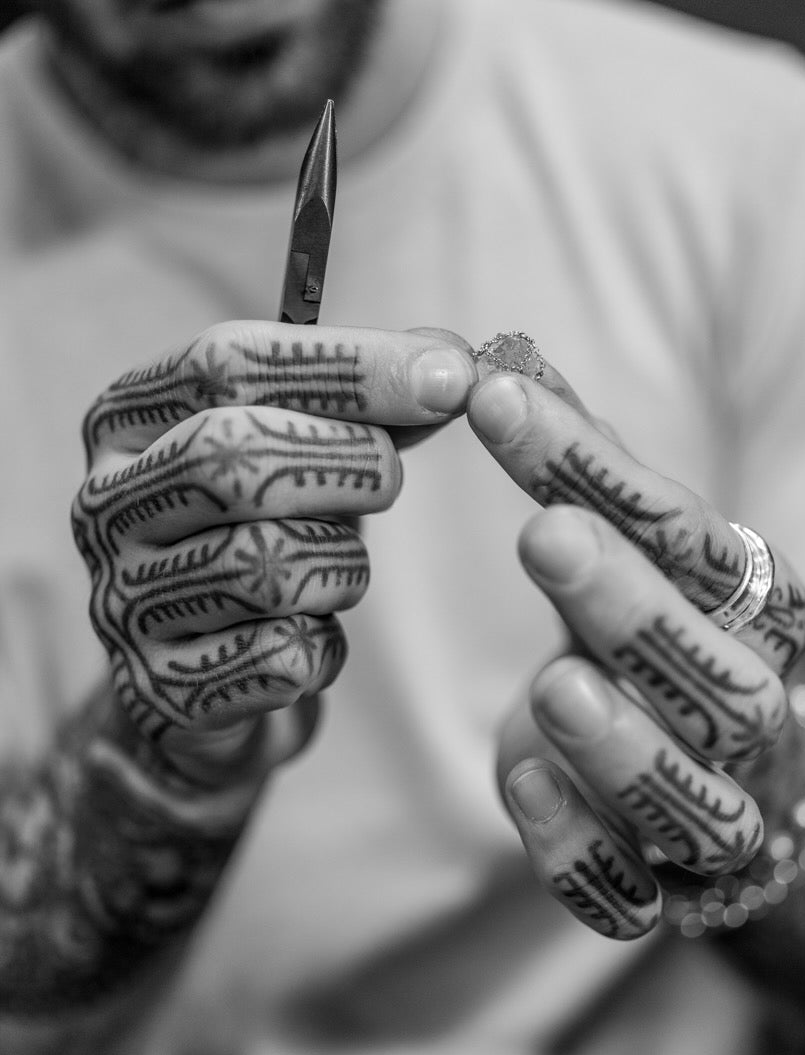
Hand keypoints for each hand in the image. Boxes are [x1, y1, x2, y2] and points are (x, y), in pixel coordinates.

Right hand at [72, 321, 475, 782]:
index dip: (348, 367)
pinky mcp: (158, 688)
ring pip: (265, 568)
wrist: (204, 674)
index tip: (448, 378)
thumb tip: (448, 370)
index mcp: (128, 421)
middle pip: (229, 458)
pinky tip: (311, 638)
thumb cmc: (258, 537)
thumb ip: (366, 409)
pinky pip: (277, 658)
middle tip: (390, 479)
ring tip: (338, 569)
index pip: (226, 365)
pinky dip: (322, 647)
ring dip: (338, 567)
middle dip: (343, 464)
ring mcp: (121, 601)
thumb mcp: (299, 457)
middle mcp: (104, 505)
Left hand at [467, 358, 804, 940]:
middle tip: (544, 538)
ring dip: (627, 746)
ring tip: (551, 686)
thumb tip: (500, 354)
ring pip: (705, 804)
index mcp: (750, 611)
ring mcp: (716, 812)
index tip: (492, 404)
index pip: (692, 536)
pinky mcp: (665, 889)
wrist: (724, 780)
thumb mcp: (623, 549)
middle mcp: (751, 713)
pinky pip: (634, 893)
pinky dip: (581, 850)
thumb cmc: (657, 640)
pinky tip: (517, 780)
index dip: (602, 474)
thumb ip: (574, 469)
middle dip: (638, 610)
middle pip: (727, 677)